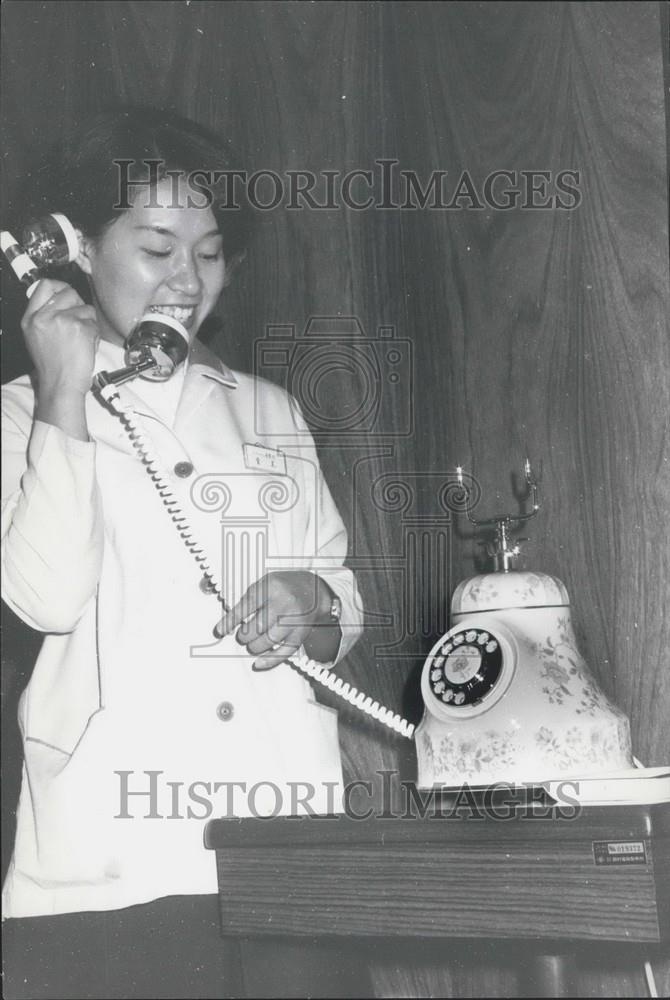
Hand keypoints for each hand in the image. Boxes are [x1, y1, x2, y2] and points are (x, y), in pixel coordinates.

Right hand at [21, 279, 98, 395]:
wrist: (61, 385)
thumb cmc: (53, 366)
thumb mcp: (37, 337)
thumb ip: (45, 316)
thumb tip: (61, 298)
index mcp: (31, 319)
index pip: (44, 286)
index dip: (59, 286)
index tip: (67, 293)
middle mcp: (44, 317)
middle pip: (69, 292)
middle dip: (78, 305)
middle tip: (78, 322)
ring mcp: (62, 321)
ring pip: (85, 308)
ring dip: (88, 323)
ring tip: (81, 340)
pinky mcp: (80, 328)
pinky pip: (94, 323)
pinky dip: (95, 335)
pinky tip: (86, 347)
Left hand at [213, 571, 335, 670]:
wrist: (314, 590)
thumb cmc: (285, 586)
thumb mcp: (265, 582)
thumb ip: (249, 598)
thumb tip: (228, 617)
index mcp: (271, 587)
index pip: (246, 606)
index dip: (230, 621)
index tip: (219, 631)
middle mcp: (283, 602)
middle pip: (257, 626)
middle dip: (244, 636)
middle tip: (241, 637)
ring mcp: (294, 619)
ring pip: (269, 640)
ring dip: (255, 647)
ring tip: (252, 645)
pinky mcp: (301, 633)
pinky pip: (285, 651)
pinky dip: (270, 660)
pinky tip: (258, 663)